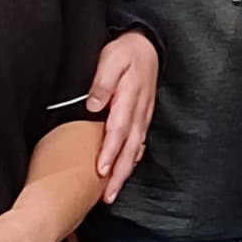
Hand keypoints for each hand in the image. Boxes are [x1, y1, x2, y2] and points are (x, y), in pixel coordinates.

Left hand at [87, 32, 158, 202]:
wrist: (147, 46)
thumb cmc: (126, 52)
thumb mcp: (112, 59)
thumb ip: (103, 82)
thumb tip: (94, 104)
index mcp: (129, 99)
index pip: (118, 131)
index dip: (110, 152)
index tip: (101, 170)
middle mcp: (139, 112)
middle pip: (129, 149)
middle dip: (118, 174)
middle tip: (107, 196)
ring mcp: (143, 117)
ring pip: (135, 150)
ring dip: (125, 173)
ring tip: (112, 193)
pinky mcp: (143, 118)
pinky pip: (138, 144)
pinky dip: (132, 161)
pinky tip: (124, 173)